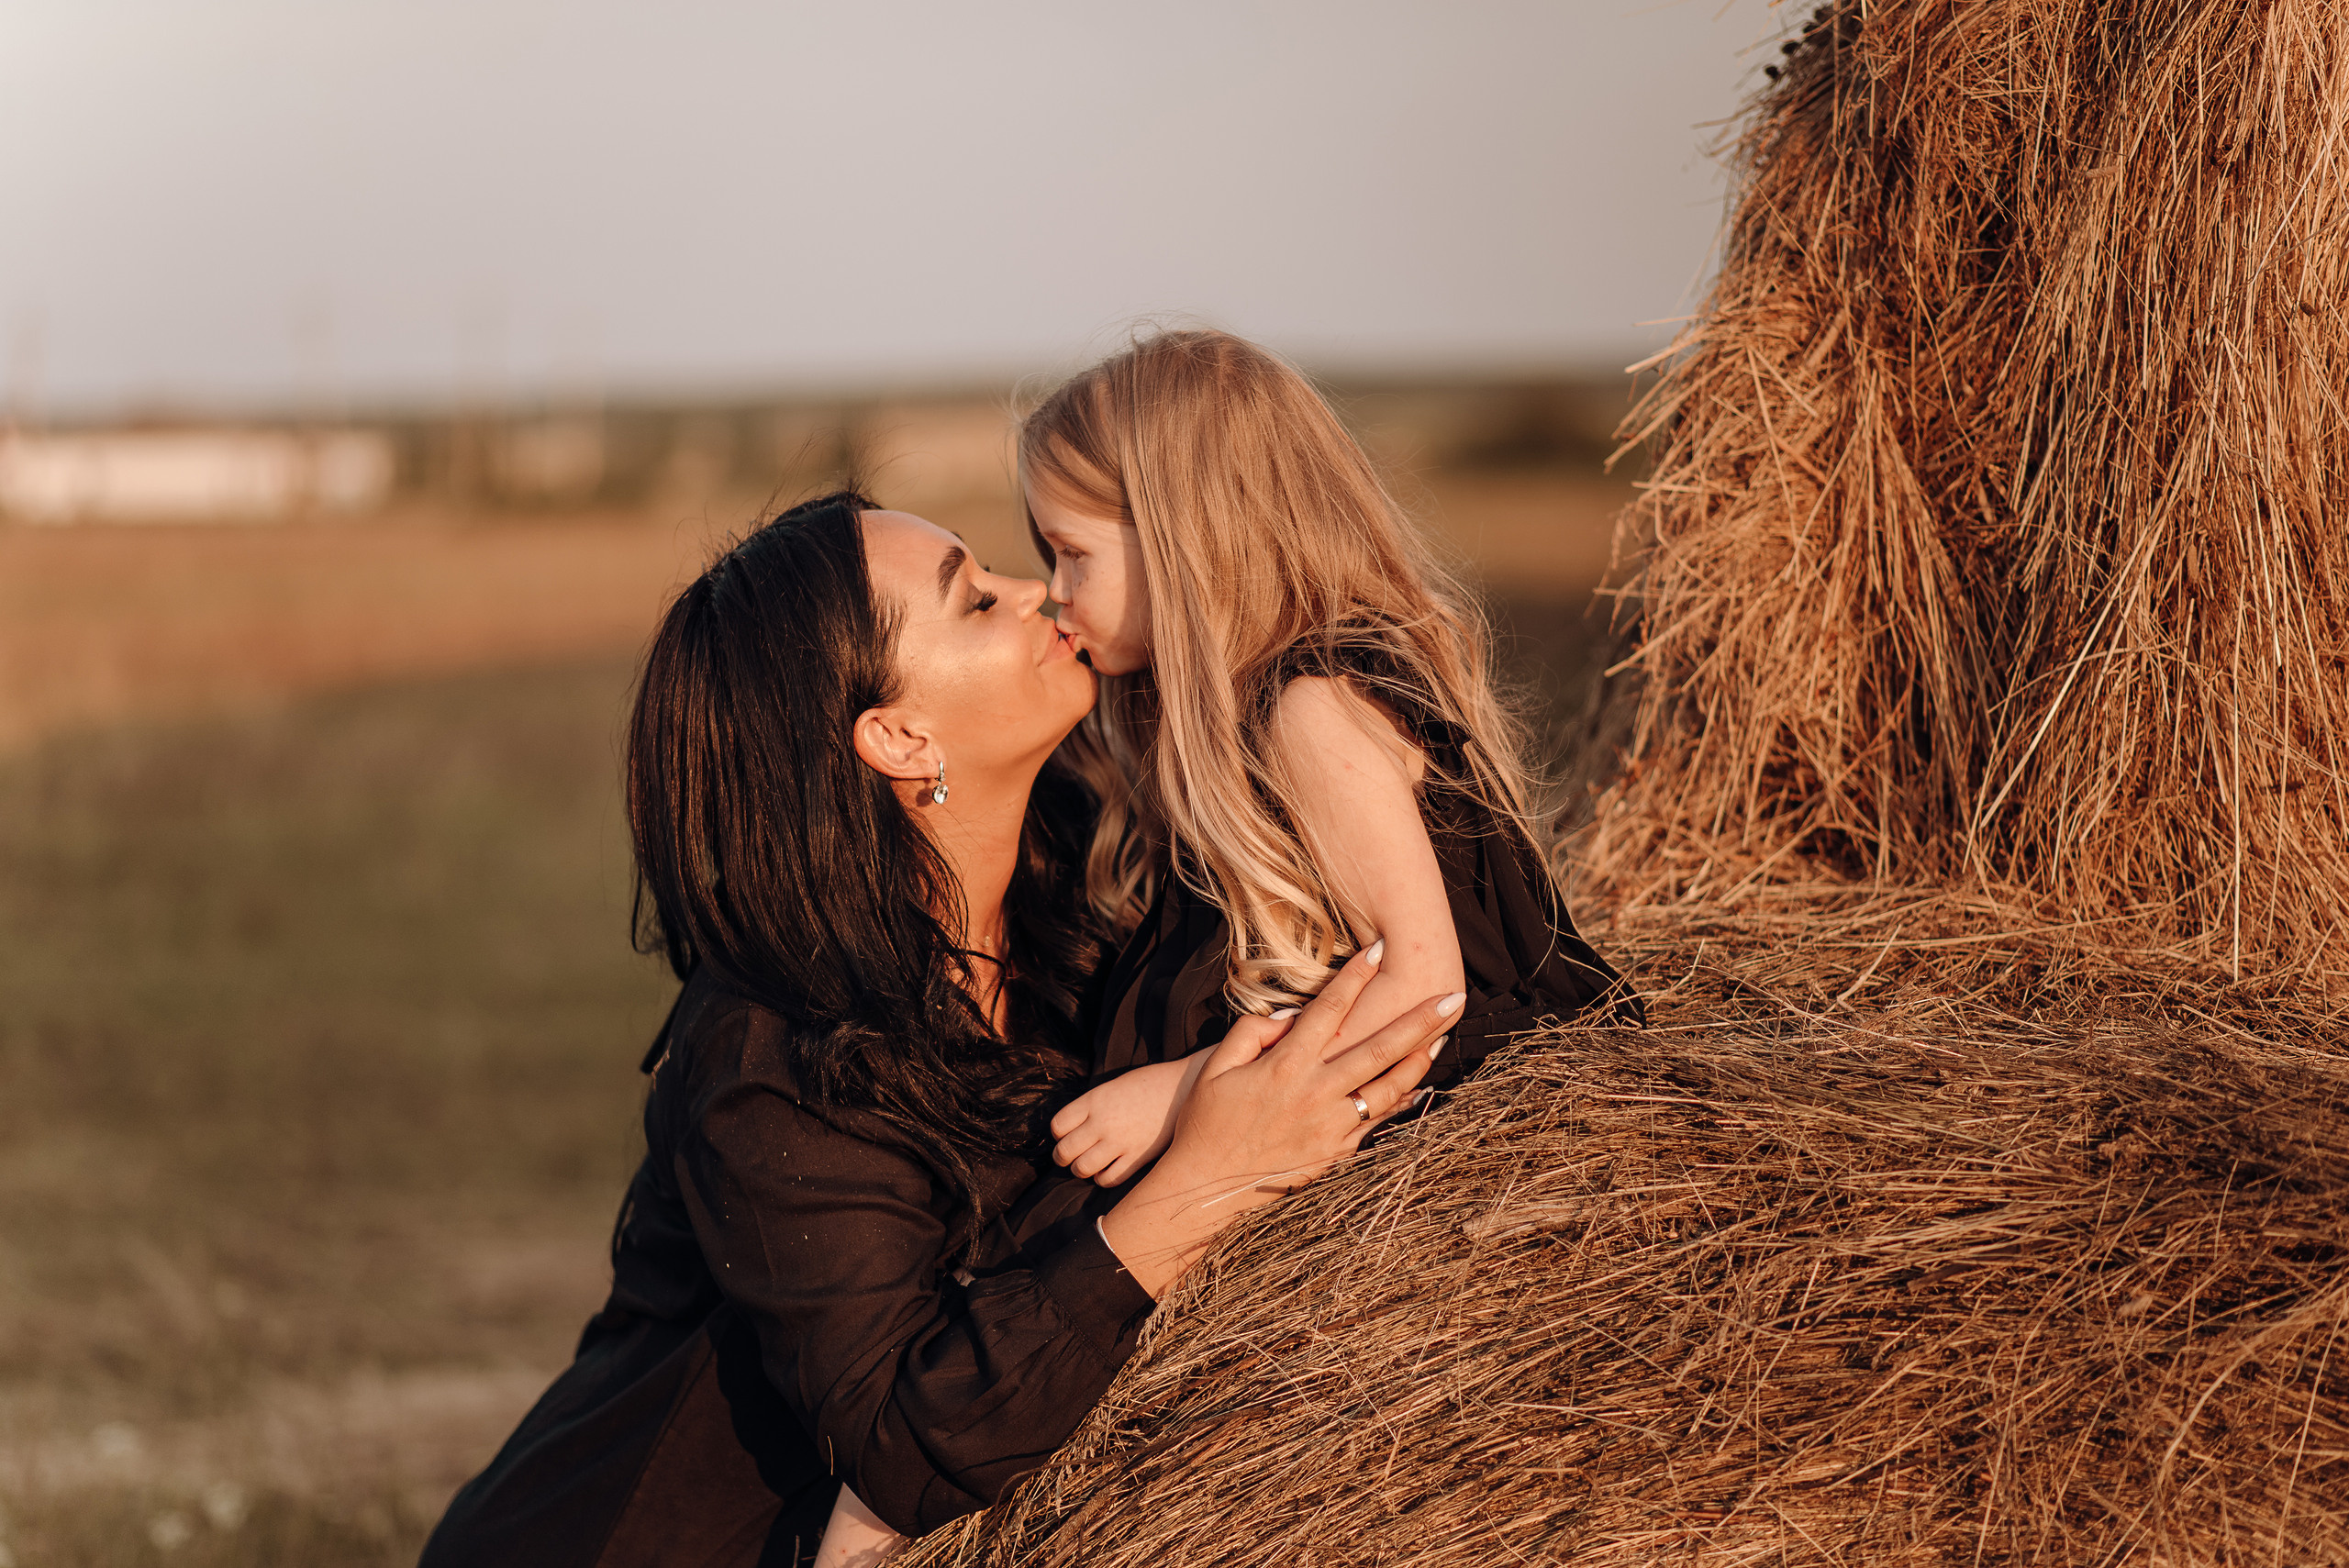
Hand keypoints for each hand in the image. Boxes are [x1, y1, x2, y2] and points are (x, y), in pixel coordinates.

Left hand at [1049, 1058, 1196, 1186]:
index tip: (1065, 1135)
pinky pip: (1109, 1179)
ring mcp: (1120, 1141)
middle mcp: (1102, 1122)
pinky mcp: (1138, 1157)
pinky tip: (1107, 1171)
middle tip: (1068, 1157)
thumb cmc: (1148, 1083)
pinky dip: (1102, 1179)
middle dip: (1062, 1157)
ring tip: (1086, 1165)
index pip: (1057, 1126)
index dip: (1057, 1134)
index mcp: (1094, 1100)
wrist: (1185, 1086)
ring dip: (1080, 1170)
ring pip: (1082, 1168)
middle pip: (1064, 1151)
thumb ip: (1092, 1106)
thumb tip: (1074, 1129)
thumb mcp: (1113, 1086)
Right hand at [1097, 943, 1461, 1296]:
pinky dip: (1402, 1101)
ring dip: (1419, 1060)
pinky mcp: (1337, 1152)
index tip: (1379, 950)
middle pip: (1378, 1048)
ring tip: (1443, 1037)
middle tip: (1453, 997)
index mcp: (1285, 1066)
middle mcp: (1315, 1093)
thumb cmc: (1206, 1122)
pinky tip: (1419, 1085)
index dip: (1355, 977)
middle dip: (1419, 1020)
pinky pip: (1378, 1122)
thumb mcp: (1215, 1068)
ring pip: (1388, 1087)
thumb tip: (1291, 1016)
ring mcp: (1331, 1126)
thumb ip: (1251, 1032)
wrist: (1206, 1187)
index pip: (1329, 1010)